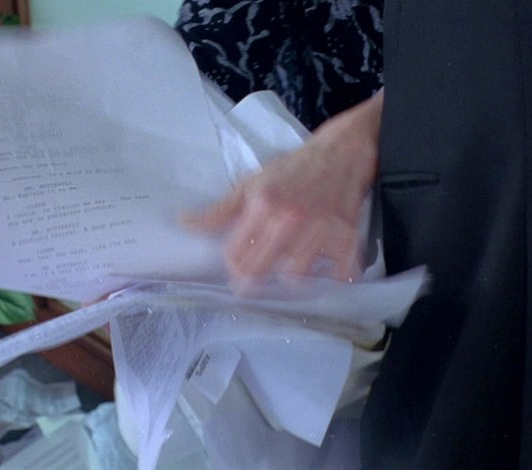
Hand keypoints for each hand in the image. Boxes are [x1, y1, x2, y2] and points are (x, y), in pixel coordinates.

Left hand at [183, 89, 383, 284]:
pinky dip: (335, 278)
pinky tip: (328, 273)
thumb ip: (220, 210)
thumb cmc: (294, 168)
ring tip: (288, 274)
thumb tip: (185, 223)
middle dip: (253, 281)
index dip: (232, 267)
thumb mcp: (252, 183)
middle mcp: (289, 220)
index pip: (236, 255)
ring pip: (297, 277)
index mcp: (263, 205)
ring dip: (291, 280)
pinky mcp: (347, 236)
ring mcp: (320, 230)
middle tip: (253, 283)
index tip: (236, 270)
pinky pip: (340, 273)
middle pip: (261, 271)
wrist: (342, 153)